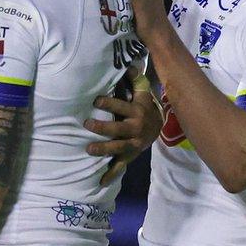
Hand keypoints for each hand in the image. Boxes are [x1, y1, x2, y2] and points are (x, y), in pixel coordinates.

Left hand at [85, 68, 162, 184]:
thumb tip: (129, 64)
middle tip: (86, 124)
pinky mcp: (130, 155)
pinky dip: (111, 174)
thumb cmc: (144, 105)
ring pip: (118, 147)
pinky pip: (120, 165)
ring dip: (103, 149)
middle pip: (118, 129)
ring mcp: (133, 144)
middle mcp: (135, 129)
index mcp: (136, 111)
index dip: (109, 104)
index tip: (96, 101)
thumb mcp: (143, 91)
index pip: (121, 107)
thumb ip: (135, 79)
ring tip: (88, 149)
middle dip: (103, 128)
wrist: (158, 127)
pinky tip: (100, 181)